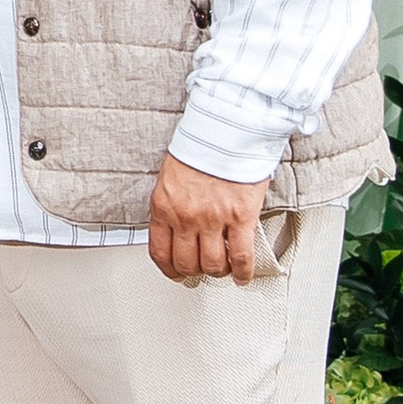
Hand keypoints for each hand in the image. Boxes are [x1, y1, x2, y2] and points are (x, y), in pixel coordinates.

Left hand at [147, 153, 272, 286]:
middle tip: (201, 272)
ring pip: (212, 264)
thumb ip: (172, 204)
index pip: (159, 251)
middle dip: (194, 272)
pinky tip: (243, 276)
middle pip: (186, 263)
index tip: (176, 273)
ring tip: (223, 269)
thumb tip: (176, 228)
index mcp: (164, 205)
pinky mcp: (240, 216)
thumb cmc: (202, 145)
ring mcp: (213, 218)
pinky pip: (241, 256)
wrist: (227, 127)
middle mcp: (185, 215)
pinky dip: (242, 272)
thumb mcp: (172, 176)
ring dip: (218, 271)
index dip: (169, 269)